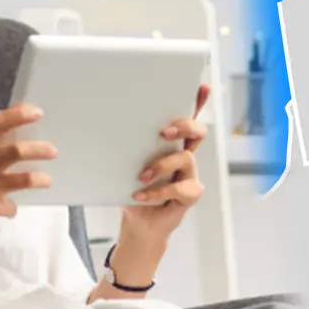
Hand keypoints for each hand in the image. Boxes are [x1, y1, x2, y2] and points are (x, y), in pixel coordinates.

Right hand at [0, 103, 55, 241]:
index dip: (18, 116)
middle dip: (38, 149)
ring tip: (47, 180)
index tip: (38, 112)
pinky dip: (11, 209)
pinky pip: (10, 207)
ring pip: (21, 180)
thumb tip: (15, 134)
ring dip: (39, 179)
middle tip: (53, 150)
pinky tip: (9, 210)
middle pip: (15, 151)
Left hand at [121, 84, 209, 240]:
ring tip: (142, 176)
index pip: (188, 118)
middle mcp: (184, 155)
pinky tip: (141, 195)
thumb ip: (128, 147)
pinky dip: (158, 192)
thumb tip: (107, 126)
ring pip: (187, 158)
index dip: (197, 102)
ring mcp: (189, 175)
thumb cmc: (132, 188)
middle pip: (198, 132)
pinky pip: (180, 188)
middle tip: (165, 132)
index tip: (201, 86)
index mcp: (172, 143)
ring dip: (162, 165)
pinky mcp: (190, 195)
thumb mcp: (127, 164)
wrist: (139, 222)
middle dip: (185, 126)